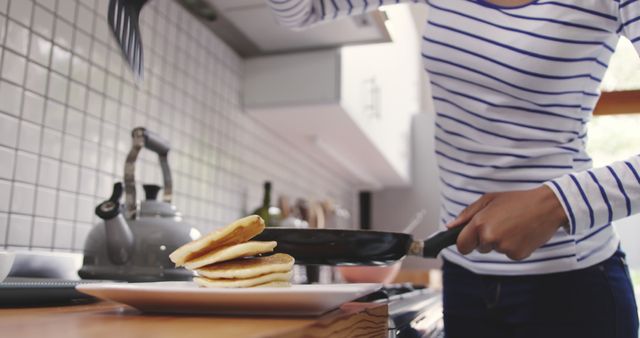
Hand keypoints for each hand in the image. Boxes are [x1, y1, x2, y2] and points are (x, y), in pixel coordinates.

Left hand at [446, 185, 567, 259]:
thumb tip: (450, 227)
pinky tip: (521, 233)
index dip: (464, 243)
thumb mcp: (489, 200)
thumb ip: (467, 214)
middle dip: (484, 239)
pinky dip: (513, 246)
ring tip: (513, 225)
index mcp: (480, 224)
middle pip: (478, 248)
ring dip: (499, 242)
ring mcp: (504, 248)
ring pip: (494, 250)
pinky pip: (508, 254)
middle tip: (500, 223)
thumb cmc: (517, 200)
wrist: (547, 206)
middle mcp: (490, 238)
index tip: (469, 239)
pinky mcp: (518, 255)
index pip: (462, 245)